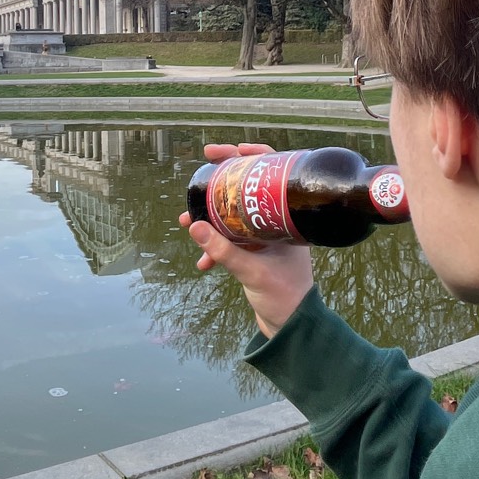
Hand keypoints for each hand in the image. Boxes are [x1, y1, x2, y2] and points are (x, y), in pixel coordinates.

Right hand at [179, 143, 314, 338]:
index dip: (246, 155)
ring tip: (186, 220)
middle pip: (247, 188)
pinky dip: (216, 247)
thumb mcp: (251, 271)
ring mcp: (266, 237)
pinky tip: (202, 262)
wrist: (292, 326)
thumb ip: (222, 251)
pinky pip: (231, 241)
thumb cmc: (284, 297)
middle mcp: (277, 222)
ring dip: (210, 218)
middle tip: (199, 170)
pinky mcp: (256, 254)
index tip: (220, 152)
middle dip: (219, 183)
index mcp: (287, 218)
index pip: (270, 171)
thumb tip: (193, 225)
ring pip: (234, 216)